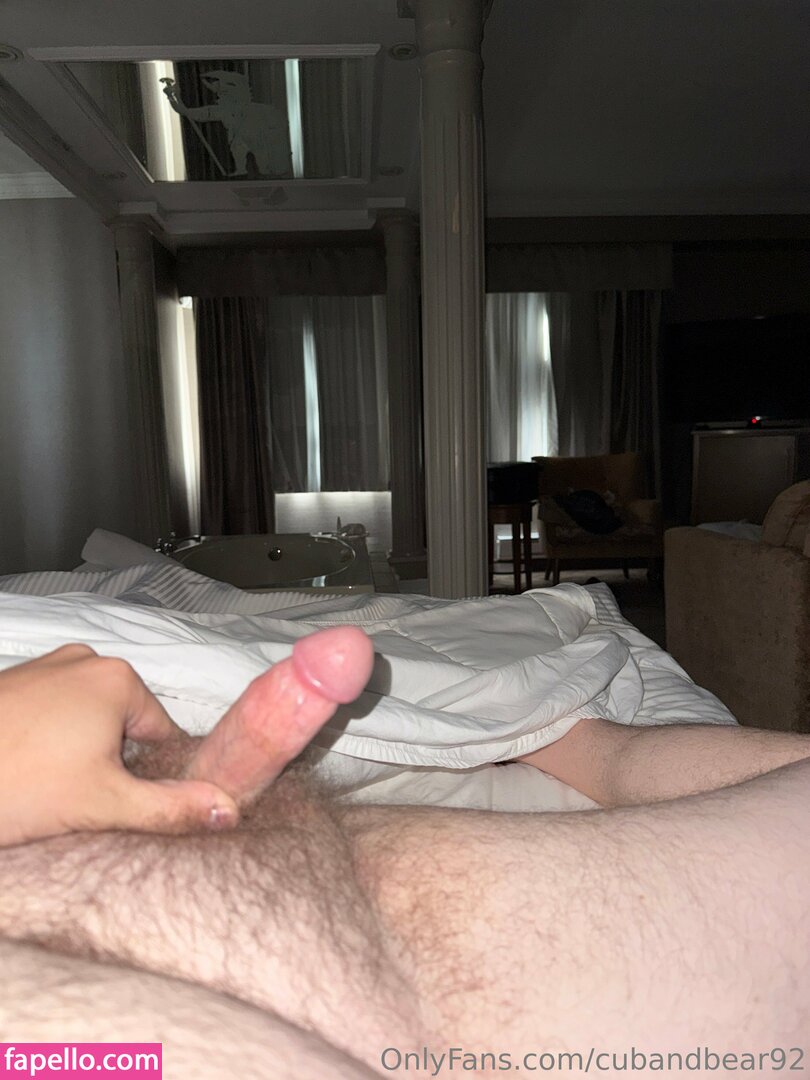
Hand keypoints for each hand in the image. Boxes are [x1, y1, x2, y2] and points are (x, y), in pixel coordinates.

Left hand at [0, 645, 238, 847]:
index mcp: (118, 679)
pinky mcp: (10, 684)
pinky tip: (25, 777)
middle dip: (109, 767)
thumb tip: (226, 810)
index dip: (150, 778)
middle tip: (78, 803)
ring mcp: (43, 668)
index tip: (121, 806)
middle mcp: (84, 661)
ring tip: (47, 792)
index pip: (164, 736)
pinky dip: (45, 746)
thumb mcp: (104, 804)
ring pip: (84, 724)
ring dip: (76, 758)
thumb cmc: (15, 784)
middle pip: (123, 727)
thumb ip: (171, 808)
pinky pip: (49, 717)